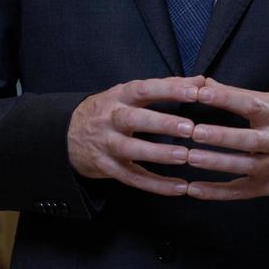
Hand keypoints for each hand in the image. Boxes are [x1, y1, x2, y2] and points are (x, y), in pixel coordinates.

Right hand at [67, 76, 205, 196]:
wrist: (67, 134)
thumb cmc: (111, 110)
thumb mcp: (130, 93)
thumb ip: (166, 87)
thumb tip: (202, 81)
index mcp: (119, 96)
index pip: (144, 89)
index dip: (169, 89)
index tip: (196, 92)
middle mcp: (111, 119)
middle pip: (134, 120)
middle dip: (162, 124)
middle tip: (190, 128)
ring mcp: (107, 145)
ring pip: (131, 150)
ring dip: (159, 155)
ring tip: (185, 156)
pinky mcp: (107, 168)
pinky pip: (132, 178)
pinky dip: (156, 185)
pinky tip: (179, 188)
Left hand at [182, 78, 268, 200]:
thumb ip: (241, 96)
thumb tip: (204, 83)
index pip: (250, 105)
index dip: (225, 99)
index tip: (201, 93)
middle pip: (246, 139)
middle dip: (219, 136)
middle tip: (193, 132)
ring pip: (241, 166)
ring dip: (214, 163)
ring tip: (189, 157)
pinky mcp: (268, 187)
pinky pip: (238, 191)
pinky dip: (216, 192)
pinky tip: (194, 189)